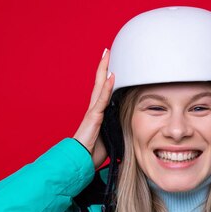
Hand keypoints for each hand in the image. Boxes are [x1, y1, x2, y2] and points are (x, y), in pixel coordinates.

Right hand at [73, 48, 114, 168]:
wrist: (81, 160)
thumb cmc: (93, 152)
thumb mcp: (110, 137)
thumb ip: (117, 128)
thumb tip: (129, 127)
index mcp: (98, 113)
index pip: (103, 91)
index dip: (106, 77)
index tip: (111, 65)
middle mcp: (94, 109)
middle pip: (100, 82)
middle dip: (103, 66)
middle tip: (107, 51)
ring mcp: (93, 111)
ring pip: (100, 86)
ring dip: (104, 70)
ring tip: (107, 55)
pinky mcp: (93, 116)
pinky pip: (102, 99)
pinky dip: (107, 87)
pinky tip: (111, 76)